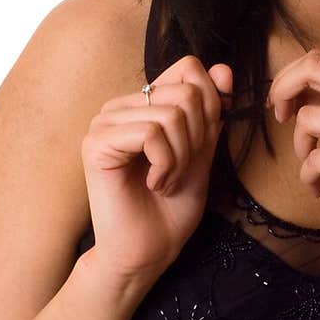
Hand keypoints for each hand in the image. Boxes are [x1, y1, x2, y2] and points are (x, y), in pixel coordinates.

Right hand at [81, 55, 232, 281]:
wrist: (149, 251)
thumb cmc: (172, 207)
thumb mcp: (203, 152)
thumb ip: (211, 111)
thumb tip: (222, 68)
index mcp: (143, 104)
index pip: (188, 70)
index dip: (209, 108)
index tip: (199, 148)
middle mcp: (120, 106)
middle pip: (185, 92)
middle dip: (197, 139)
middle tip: (180, 172)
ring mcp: (105, 122)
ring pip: (171, 114)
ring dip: (182, 158)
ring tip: (166, 182)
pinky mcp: (96, 143)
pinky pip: (151, 134)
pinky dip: (166, 164)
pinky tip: (154, 183)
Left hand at [266, 47, 319, 261]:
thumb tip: (295, 89)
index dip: (291, 76)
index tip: (283, 102)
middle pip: (314, 67)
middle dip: (282, 90)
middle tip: (278, 116)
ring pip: (308, 118)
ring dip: (300, 147)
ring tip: (312, 168)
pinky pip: (315, 160)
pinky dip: (308, 177)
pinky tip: (319, 189)